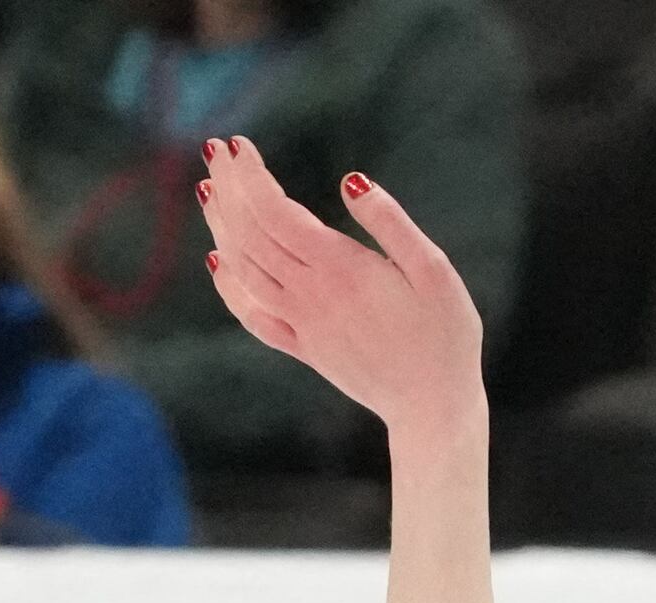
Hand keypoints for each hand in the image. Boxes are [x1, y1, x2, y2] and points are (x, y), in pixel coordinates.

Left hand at [195, 142, 480, 446]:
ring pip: (243, 270)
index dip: (250, 176)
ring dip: (221, 227)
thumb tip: (350, 180)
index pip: (275, 212)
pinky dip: (228, 286)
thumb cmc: (445, 336)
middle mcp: (310, 296)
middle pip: (250, 234)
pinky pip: (252, 315)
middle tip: (215, 149)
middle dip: (229, 187)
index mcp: (341, 269)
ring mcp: (301, 325)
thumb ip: (390, 223)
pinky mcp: (304, 348)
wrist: (431, 408)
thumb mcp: (433, 270)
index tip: (238, 143)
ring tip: (210, 190)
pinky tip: (218, 262)